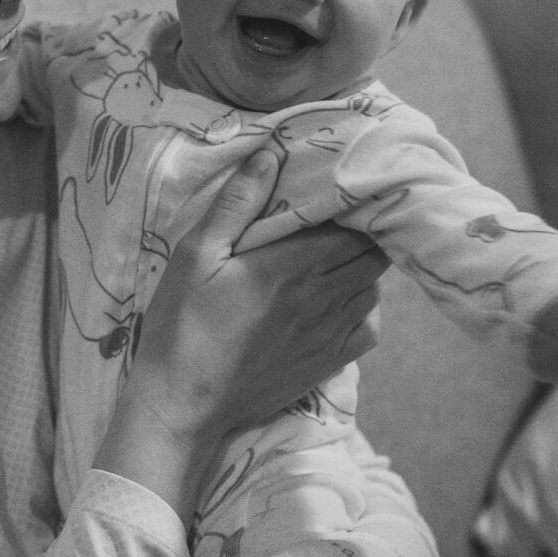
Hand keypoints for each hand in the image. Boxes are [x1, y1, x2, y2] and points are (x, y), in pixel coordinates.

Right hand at [97, 150, 385, 518]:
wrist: (183, 403)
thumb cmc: (182, 323)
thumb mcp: (196, 253)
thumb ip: (237, 202)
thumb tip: (272, 153)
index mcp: (294, 265)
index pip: (357, 224)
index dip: (357, 204)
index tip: (339, 190)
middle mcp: (324, 298)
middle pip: (374, 254)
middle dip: (365, 232)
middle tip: (340, 220)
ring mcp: (330, 334)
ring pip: (375, 288)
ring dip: (364, 268)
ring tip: (337, 256)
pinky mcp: (328, 364)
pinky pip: (369, 328)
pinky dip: (363, 308)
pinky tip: (337, 301)